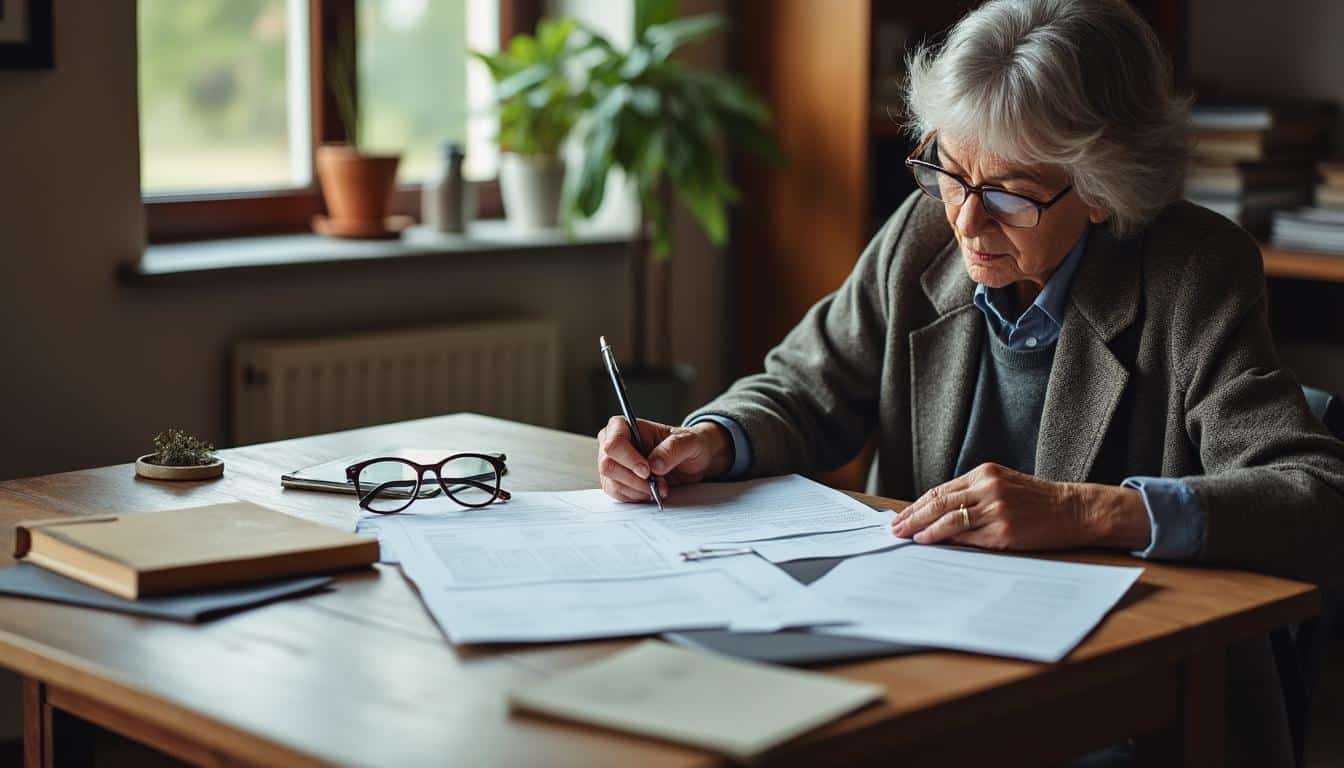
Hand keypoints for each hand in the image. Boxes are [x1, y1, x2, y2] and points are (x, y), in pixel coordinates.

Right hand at [596, 417, 731, 502]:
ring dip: (638, 490)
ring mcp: (614, 464)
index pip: (613, 443)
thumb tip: (654, 465)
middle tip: (657, 482)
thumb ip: (673, 449)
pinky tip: (651, 491)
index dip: (628, 459)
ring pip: (612, 484)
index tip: (647, 471)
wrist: (691, 461)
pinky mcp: (617, 482)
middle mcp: (614, 445)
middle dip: (635, 480)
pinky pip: (617, 495)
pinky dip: (636, 497)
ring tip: (659, 486)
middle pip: (607, 466)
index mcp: (625, 426)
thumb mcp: (689, 442)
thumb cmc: (687, 444)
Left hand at [890, 463, 1150, 550]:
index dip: (917, 505)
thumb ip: (973, 495)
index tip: (900, 516)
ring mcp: (996, 509)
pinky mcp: (1004, 530)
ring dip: (923, 529)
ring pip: (949, 518)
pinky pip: (968, 535)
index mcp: (985, 473)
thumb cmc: (1038, 501)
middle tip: (894, 528)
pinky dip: (945, 538)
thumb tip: (938, 515)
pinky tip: (931, 542)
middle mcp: (988, 487)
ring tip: (907, 537)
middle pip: (939, 502)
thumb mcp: (1004, 486)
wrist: (1074, 510)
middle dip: (912, 516)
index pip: (941, 490)